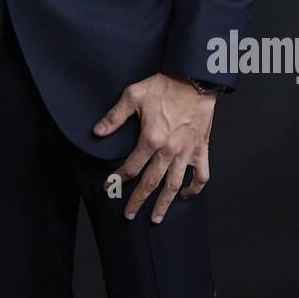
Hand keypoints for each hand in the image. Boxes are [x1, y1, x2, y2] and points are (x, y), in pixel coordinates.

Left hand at [92, 72, 215, 223]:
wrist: (194, 79)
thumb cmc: (165, 85)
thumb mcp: (133, 96)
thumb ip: (114, 116)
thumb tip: (97, 132)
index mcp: (151, 139)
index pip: (131, 166)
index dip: (118, 178)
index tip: (109, 186)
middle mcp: (168, 151)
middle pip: (150, 182)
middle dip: (138, 201)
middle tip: (129, 215)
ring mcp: (186, 152)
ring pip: (174, 185)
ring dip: (164, 204)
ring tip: (156, 218)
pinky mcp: (201, 150)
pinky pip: (201, 176)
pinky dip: (194, 189)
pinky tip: (186, 195)